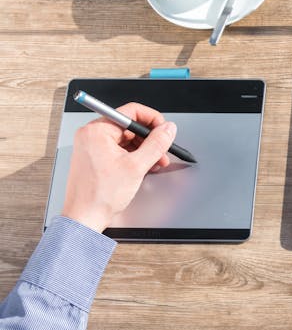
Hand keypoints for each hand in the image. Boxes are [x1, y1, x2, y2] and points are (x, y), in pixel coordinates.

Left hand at [61, 103, 176, 232]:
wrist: (84, 219)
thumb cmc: (99, 196)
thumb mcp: (137, 166)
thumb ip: (157, 143)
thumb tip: (168, 129)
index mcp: (96, 131)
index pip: (131, 111)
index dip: (152, 119)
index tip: (164, 129)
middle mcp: (91, 135)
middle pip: (130, 126)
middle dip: (150, 139)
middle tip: (163, 150)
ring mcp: (92, 147)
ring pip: (127, 139)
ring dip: (145, 149)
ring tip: (156, 162)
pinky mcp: (95, 158)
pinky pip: (120, 150)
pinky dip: (134, 157)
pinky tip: (145, 167)